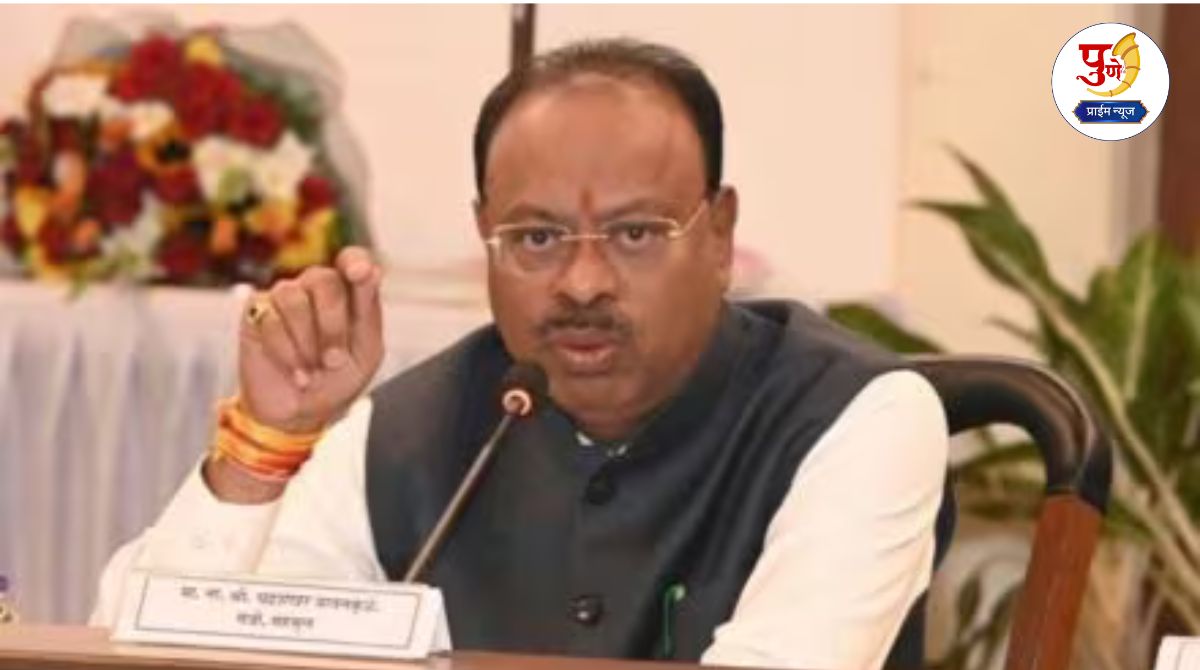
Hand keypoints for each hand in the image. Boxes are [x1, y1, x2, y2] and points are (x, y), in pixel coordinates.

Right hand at [237, 246, 383, 433]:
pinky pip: (270, 320)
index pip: (353, 259)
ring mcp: (284, 297)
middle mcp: (315, 287)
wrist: (299, 414)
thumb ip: (369, 313)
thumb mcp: (365, 353)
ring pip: (294, 298)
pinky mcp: (255, 312)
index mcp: (349, 294)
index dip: (355, 261)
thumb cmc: (337, 380)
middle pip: (325, 280)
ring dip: (307, 343)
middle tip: (334, 361)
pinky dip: (286, 353)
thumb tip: (371, 270)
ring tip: (312, 370)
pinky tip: (296, 373)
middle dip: (333, 326)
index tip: (360, 272)